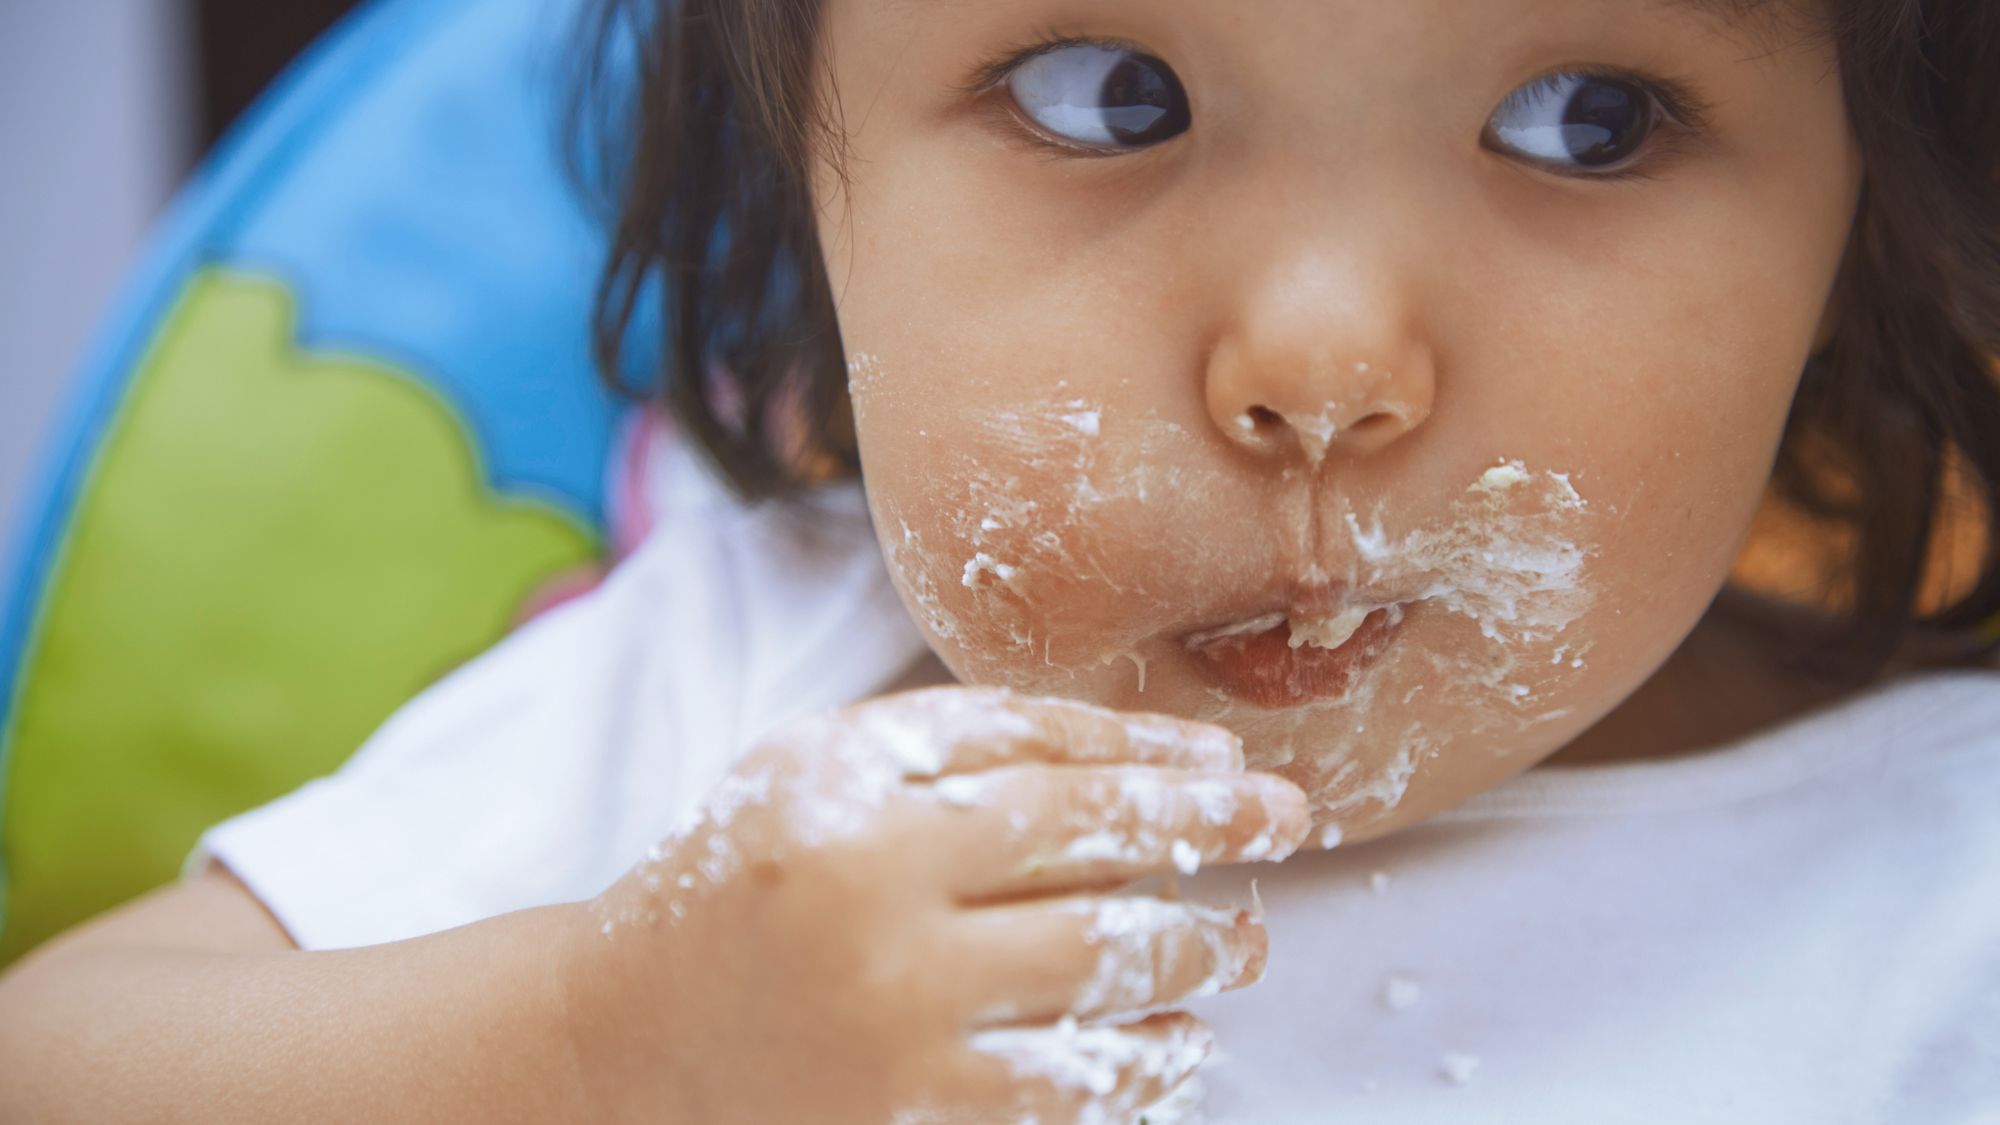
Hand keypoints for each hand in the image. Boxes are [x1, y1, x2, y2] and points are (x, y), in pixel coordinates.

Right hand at [567, 686, 1309, 1124]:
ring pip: (1099, 969)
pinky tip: (1177, 1045)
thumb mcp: (818, 770)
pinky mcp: (909, 1113)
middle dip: (1208, 835)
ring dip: (1197, 953)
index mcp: (843, 786)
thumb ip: (960, 744)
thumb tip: (1145, 753)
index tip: (1230, 768)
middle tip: (1286, 826)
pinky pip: (1071, 1087)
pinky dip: (1145, 1063)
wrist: (621, 1043)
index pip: (1041, 754)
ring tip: (1238, 946)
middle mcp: (867, 890)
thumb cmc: (742, 882)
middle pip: (1089, 850)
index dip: (1155, 757)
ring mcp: (892, 1012)